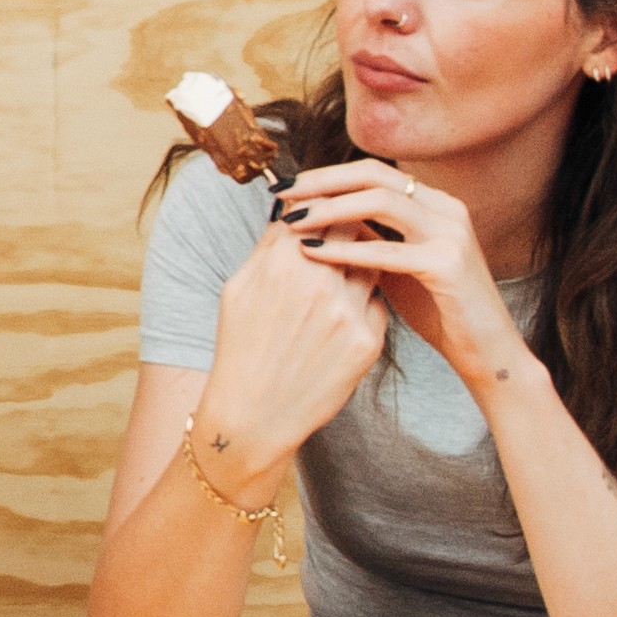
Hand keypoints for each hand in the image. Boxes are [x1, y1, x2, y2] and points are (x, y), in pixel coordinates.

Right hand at [188, 208, 404, 482]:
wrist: (255, 413)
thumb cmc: (241, 347)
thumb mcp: (239, 288)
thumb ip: (269, 246)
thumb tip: (292, 212)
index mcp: (282, 261)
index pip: (319, 206)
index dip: (324, 203)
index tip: (325, 206)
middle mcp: (319, 280)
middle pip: (352, 228)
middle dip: (349, 226)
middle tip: (346, 231)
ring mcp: (348, 311)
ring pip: (371, 264)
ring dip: (362, 263)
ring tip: (342, 279)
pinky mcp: (370, 340)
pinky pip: (377, 304)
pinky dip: (364, 304)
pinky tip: (341, 322)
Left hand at [275, 159, 525, 389]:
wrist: (485, 351)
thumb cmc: (437, 309)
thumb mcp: (394, 264)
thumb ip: (366, 236)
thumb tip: (315, 214)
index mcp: (433, 203)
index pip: (372, 171)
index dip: (326, 174)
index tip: (287, 186)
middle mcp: (446, 208)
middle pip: (373, 175)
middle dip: (321, 181)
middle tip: (282, 193)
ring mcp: (451, 233)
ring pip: (380, 202)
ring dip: (329, 208)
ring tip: (292, 220)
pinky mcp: (449, 265)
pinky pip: (388, 250)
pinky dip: (345, 249)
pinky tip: (311, 253)